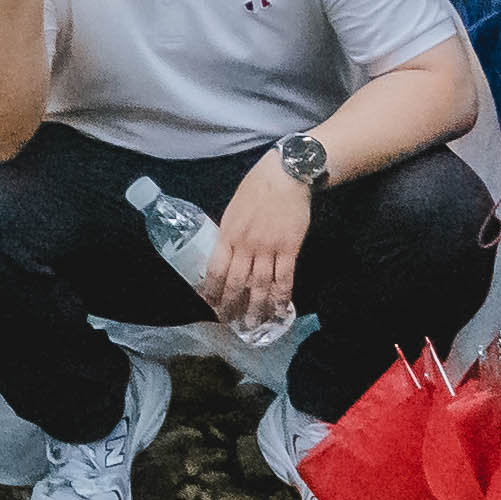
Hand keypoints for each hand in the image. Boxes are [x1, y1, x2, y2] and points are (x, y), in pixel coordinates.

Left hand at [206, 155, 308, 329]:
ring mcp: (268, 248)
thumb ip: (229, 233)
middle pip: (235, 282)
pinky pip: (284, 279)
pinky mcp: (289, 249)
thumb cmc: (256, 188)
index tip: (210, 304)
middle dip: (231, 305)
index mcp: (228, 234)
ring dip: (256, 308)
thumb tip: (225, 254)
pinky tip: (278, 310)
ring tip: (253, 324)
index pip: (215, 269)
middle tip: (231, 322)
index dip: (211, 290)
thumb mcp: (233, 210)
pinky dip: (281, 297)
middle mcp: (246, 245)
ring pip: (259, 286)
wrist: (285, 175)